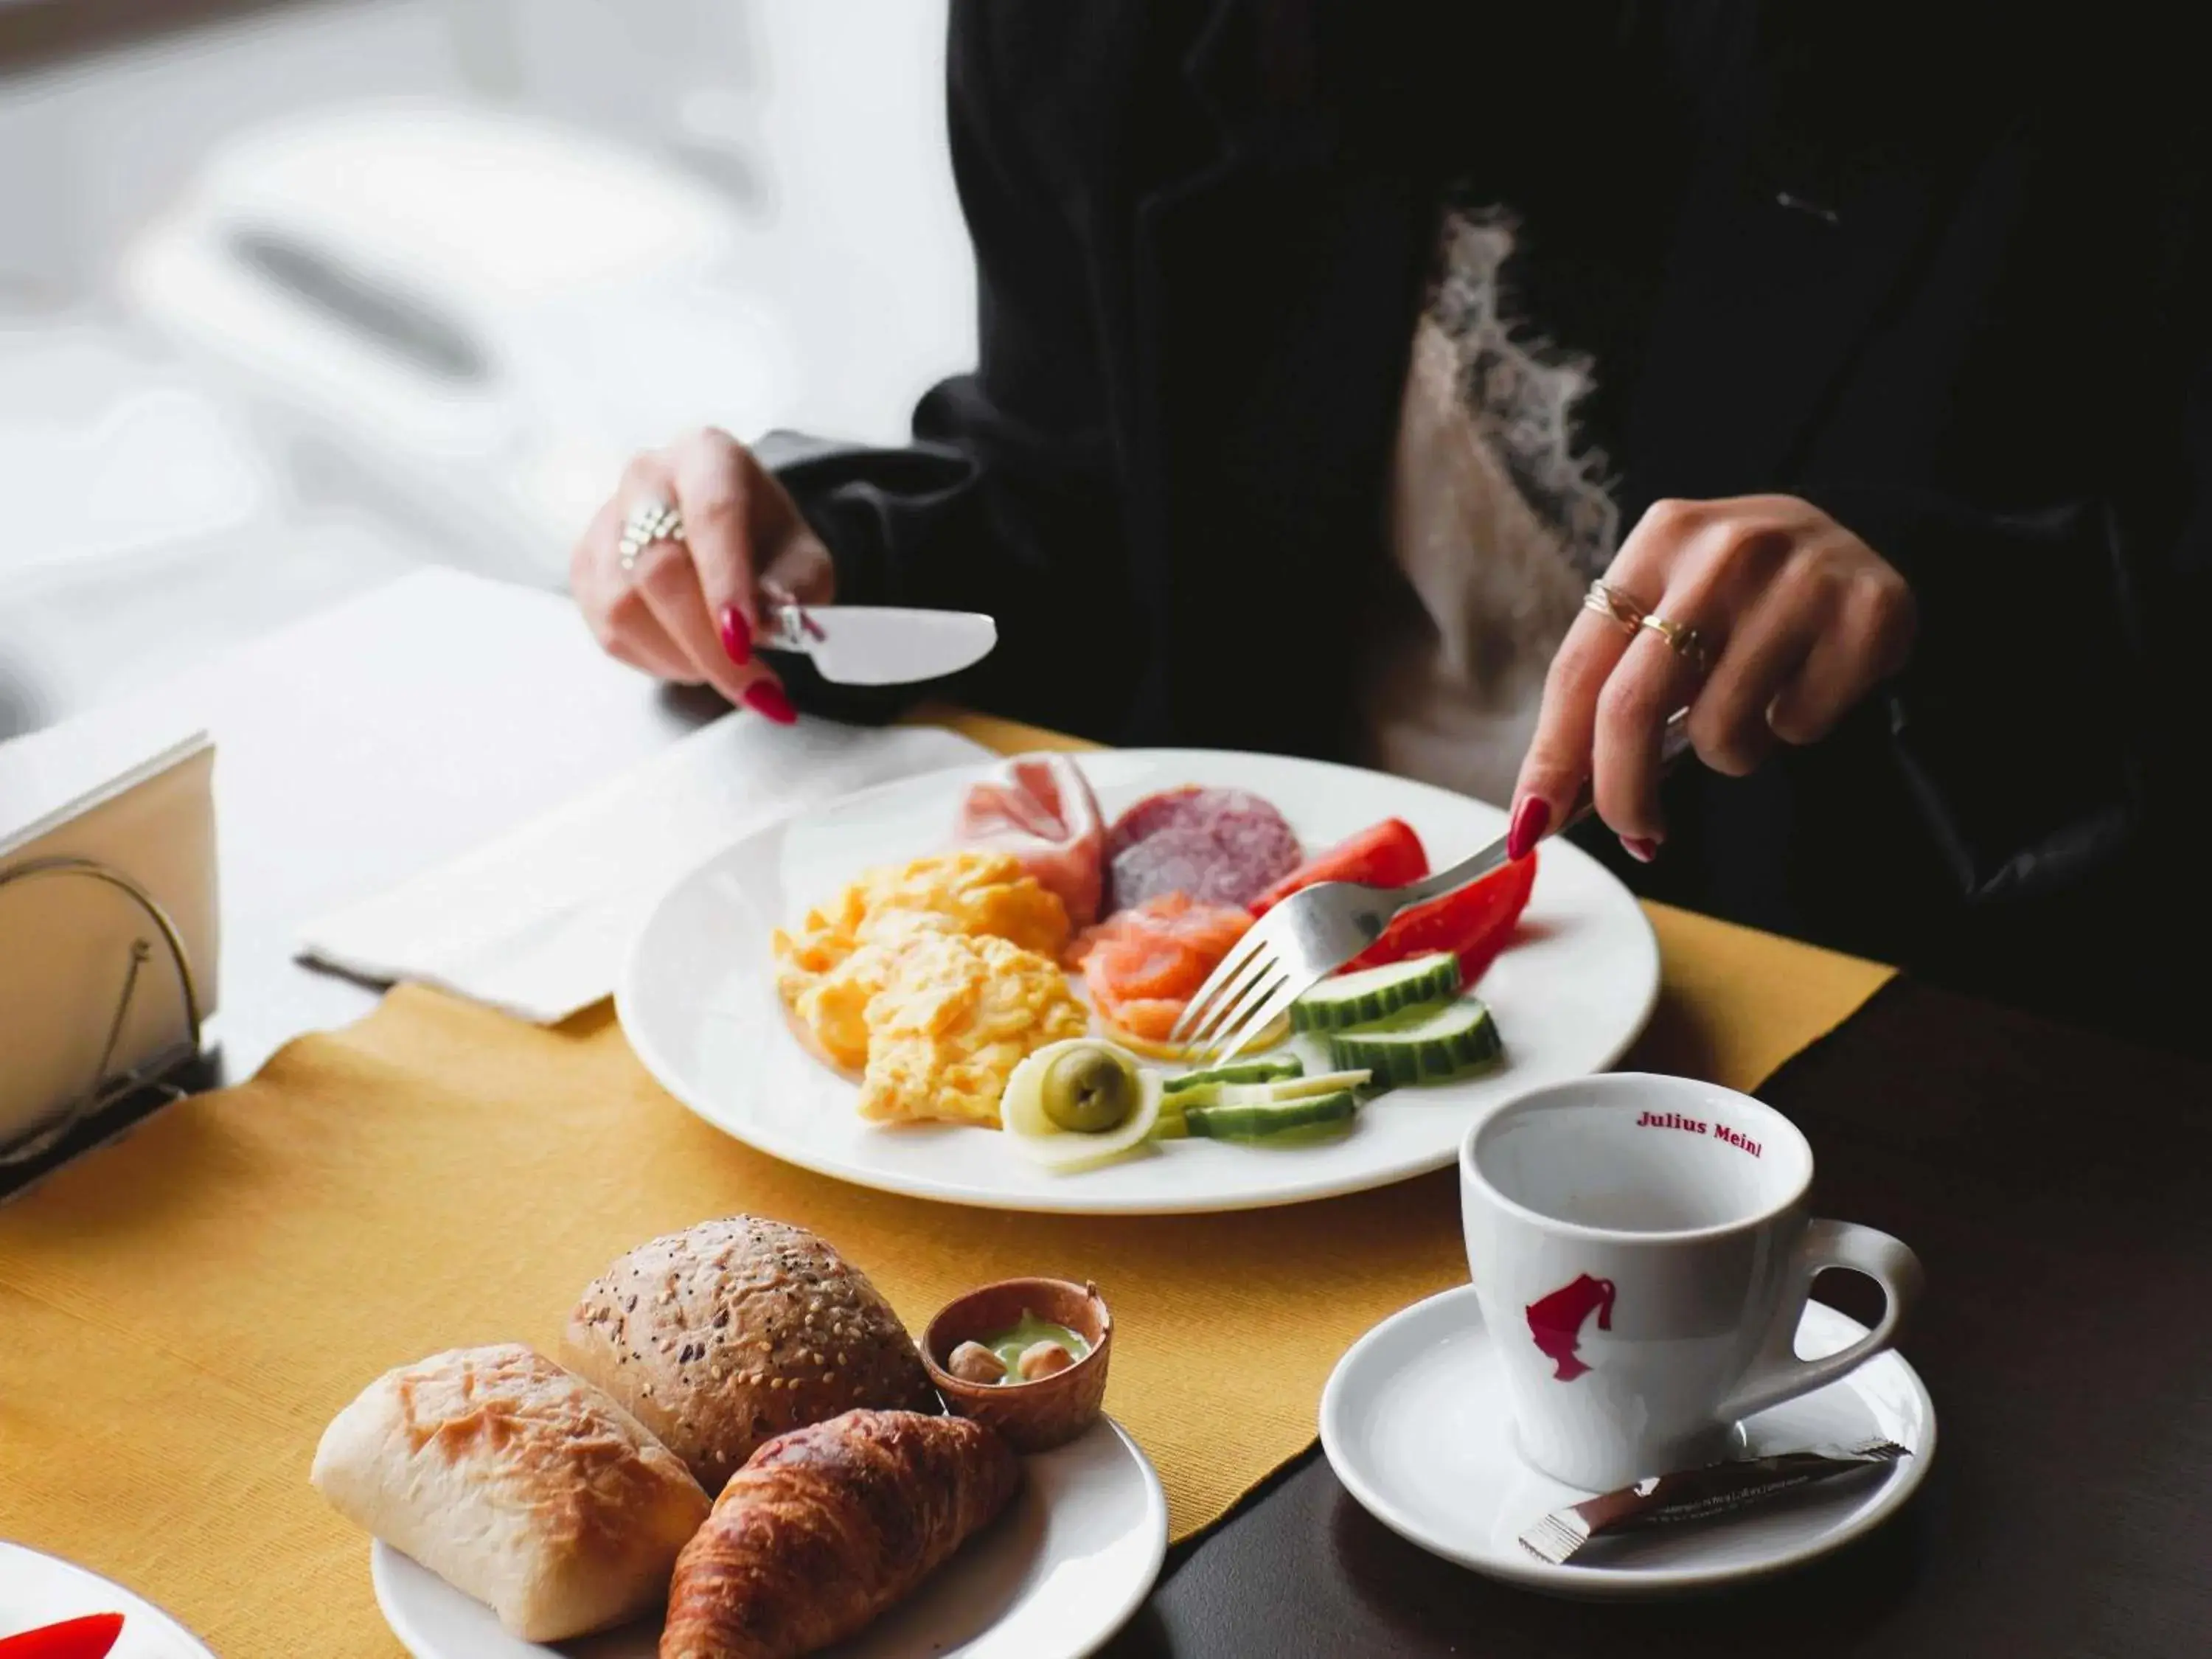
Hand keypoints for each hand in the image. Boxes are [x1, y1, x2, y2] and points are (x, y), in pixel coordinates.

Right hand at [571, 428, 835, 723]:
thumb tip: (767, 617)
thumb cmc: (768, 546)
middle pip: (658, 566)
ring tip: (725, 667)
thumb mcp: (805, 561)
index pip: (713, 514)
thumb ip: (795, 587)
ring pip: (624, 605)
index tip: (745, 640)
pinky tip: (689, 658)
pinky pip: (609, 630)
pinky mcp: (585, 567)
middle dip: (705, 641)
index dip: (727, 582)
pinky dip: (655, 660)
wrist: (732, 537)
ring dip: (681, 656)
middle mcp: (647, 477)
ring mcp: (606, 521)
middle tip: (751, 684)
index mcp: (708, 457)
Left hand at [1508, 495, 1916, 860]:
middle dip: (1623, 791)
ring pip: (1722, 728)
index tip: (1533, 822)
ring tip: (1754, 708)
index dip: (1551, 755)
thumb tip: (1544, 806)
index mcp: (1658, 539)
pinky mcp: (1869, 611)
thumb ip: (1610, 689)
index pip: (1579, 666)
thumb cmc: (1741, 602)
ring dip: (1730, 751)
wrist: (1865, 547)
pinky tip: (1808, 684)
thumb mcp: (1671, 613)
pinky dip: (1795, 730)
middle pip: (1634, 704)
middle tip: (1637, 834)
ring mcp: (1801, 575)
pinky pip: (1798, 725)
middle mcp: (1724, 548)